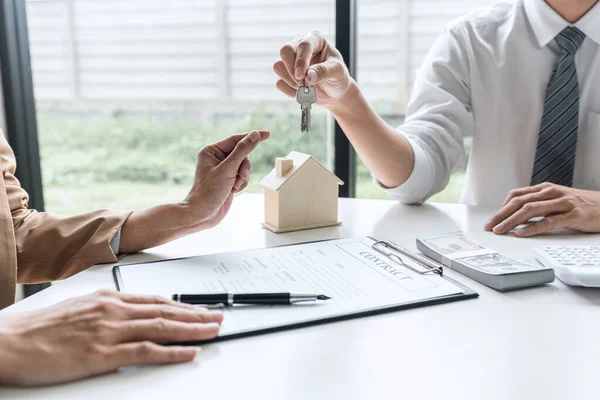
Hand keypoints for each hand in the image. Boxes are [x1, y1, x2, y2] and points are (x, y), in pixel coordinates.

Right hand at [0, 290, 222, 385]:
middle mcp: (113, 311)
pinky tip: (188, 352)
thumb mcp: (79, 310)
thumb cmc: (39, 329)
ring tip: (212, 331)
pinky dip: (170, 351)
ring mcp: (109, 332)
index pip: (155, 301)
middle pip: (165, 311)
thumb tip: (128, 317)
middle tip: (217, 318)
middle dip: (195, 315)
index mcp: (107, 299)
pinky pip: (144, 351)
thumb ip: (106, 311)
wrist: (9, 343)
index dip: (181, 306)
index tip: (199, 309)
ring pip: (161, 327)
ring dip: (192, 330)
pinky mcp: (101, 355)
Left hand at [183, 130, 269, 228]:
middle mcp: (217, 158)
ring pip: (244, 166)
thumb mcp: (228, 169)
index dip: (251, 137)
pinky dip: (242, 183)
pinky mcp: (228, 180)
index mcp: (211, 151)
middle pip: (242, 153)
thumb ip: (242, 151)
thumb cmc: (209, 192)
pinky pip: (243, 176)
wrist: (203, 214)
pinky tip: (234, 190)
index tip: (267, 134)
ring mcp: (223, 170)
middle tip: (241, 176)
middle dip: (244, 166)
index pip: (235, 139)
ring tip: (235, 186)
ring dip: (243, 176)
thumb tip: (255, 135)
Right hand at [273, 30, 351, 107]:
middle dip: (292, 70)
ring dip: (291, 82)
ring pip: (278, 67)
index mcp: (315, 39)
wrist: (334, 93)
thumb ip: (324, 71)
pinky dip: (290, 91)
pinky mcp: (285, 75)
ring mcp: (290, 60)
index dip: (301, 60)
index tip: (302, 76)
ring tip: (307, 88)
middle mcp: (299, 46)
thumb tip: (308, 76)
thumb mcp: (337, 72)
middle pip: (285, 51)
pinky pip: (279, 83)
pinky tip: (302, 93)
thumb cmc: (337, 77)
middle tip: (303, 84)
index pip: (303, 45)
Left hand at [484, 183, 599, 236]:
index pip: (516, 195)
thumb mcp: (557, 201)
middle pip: (519, 202)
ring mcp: (563, 203)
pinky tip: (522, 233)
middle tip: (489, 226)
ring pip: (530, 210)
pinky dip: (532, 228)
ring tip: (500, 230)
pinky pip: (548, 221)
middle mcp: (552, 193)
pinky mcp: (573, 215)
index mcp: (546, 189)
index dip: (501, 207)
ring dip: (511, 221)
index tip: (492, 219)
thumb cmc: (583, 205)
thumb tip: (517, 217)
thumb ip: (540, 205)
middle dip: (501, 215)